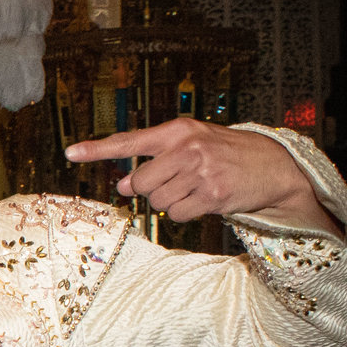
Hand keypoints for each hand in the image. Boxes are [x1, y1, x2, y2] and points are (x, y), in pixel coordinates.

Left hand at [65, 118, 331, 228]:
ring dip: (170, 202)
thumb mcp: (193, 144)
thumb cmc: (227, 154)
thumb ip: (156, 159)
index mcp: (179, 131)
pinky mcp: (212, 195)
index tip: (71, 153)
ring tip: (194, 189)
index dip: (97, 149)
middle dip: (149, 189)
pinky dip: (185, 213)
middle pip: (139, 182)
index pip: (130, 141)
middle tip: (172, 183)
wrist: (275, 167)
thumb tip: (122, 184)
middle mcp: (188, 148)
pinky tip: (204, 200)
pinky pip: (177, 215)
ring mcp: (200, 172)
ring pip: (157, 201)